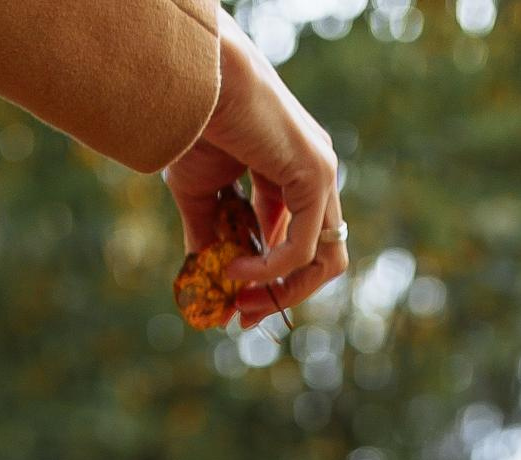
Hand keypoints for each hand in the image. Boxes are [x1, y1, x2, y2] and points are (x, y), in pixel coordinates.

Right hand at [166, 19, 346, 320]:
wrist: (199, 82)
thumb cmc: (196, 126)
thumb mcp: (201, 195)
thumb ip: (212, 236)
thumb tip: (208, 278)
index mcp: (293, 174)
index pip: (295, 243)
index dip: (269, 283)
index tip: (236, 310)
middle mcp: (316, 173)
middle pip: (319, 259)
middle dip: (281, 294)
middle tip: (242, 315)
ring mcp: (322, 173)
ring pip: (324, 260)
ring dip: (281, 291)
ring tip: (238, 297)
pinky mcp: (317, 175)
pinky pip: (303, 248)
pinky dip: (270, 270)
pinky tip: (236, 270)